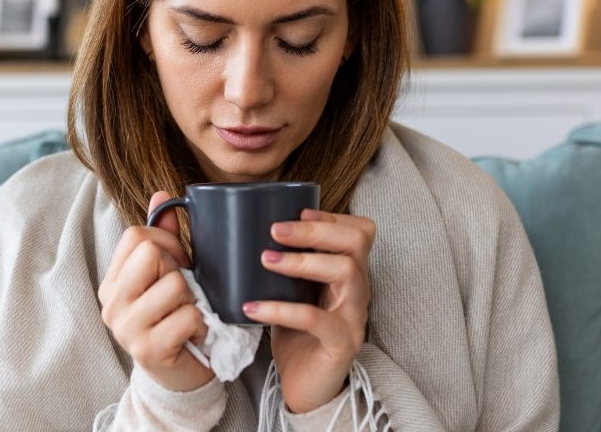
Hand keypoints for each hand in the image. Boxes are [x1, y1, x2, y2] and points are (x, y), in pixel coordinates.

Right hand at [98, 191, 214, 392]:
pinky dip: (201, 324)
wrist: (178, 376)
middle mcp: (112, 304)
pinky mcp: (149, 350)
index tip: (178, 263)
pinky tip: (194, 334)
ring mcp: (127, 328)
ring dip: (193, 300)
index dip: (166, 242)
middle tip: (182, 293)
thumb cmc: (173, 319)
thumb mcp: (165, 276)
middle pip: (151, 255)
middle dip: (178, 270)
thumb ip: (162, 237)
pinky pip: (188, 316)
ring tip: (188, 315)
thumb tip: (162, 193)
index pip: (135, 236)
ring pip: (175, 285)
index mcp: (112, 282)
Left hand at [243, 209, 374, 412]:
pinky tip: (252, 307)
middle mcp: (359, 290)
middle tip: (276, 230)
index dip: (331, 216)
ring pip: (345, 272)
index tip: (297, 212)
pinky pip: (315, 319)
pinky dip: (281, 309)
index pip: (360, 231)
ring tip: (266, 260)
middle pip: (356, 242)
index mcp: (350, 274)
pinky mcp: (341, 343)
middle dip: (316, 229)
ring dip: (302, 260)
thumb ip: (284, 266)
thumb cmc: (298, 337)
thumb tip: (241, 234)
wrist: (308, 389)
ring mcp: (354, 316)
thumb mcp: (292, 293)